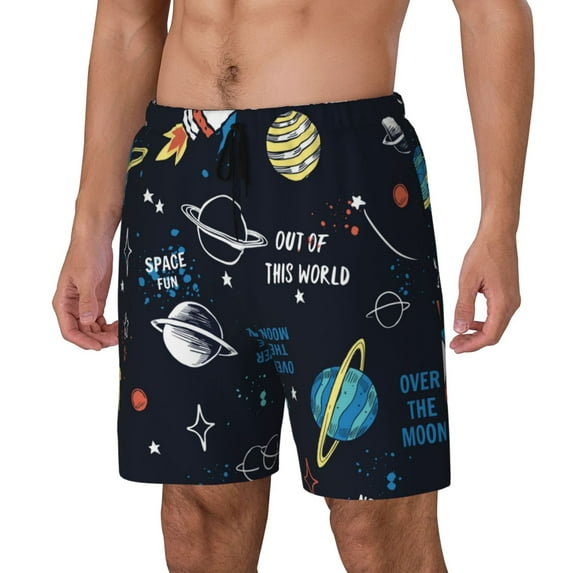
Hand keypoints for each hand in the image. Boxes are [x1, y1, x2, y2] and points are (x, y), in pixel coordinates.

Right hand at [53, 239, 117, 349]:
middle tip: (114, 340)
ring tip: (118, 335)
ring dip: (104, 334)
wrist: (95, 241)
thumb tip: (86, 320)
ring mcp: (84, 305)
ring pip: (92, 328)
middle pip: (83, 332)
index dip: (83, 341)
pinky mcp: (95, 301)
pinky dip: (108, 326)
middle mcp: (72, 307)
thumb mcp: (86, 278)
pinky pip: (99, 320)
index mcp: (63, 303)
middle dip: (98, 339)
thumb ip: (87, 301)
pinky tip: (117, 327)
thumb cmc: (84, 254)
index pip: (69, 330)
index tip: (97, 346)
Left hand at [450, 232, 520, 353]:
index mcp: (503, 302)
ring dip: (478, 333)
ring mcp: (512, 299)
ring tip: (460, 334)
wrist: (498, 235)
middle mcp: (511, 303)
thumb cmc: (485, 253)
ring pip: (496, 326)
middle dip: (473, 342)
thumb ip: (463, 307)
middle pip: (494, 334)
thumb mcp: (467, 281)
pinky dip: (483, 322)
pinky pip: (497, 316)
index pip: (490, 335)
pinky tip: (470, 321)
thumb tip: (459, 328)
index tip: (457, 348)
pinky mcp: (508, 294)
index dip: (472, 345)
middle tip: (455, 344)